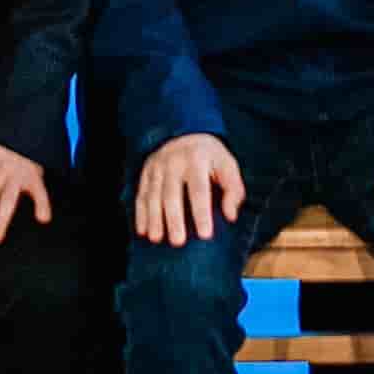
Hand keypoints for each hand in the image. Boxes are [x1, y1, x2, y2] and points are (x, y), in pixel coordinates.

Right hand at [133, 131, 247, 246]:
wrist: (185, 132)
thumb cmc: (210, 157)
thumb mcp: (227, 165)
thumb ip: (233, 190)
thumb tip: (230, 216)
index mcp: (197, 159)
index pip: (199, 189)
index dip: (201, 213)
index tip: (205, 235)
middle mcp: (174, 161)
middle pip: (172, 194)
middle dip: (173, 219)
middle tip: (177, 242)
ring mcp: (157, 166)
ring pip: (153, 195)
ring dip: (154, 218)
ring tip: (157, 238)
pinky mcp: (146, 172)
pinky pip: (141, 194)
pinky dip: (140, 213)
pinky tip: (143, 231)